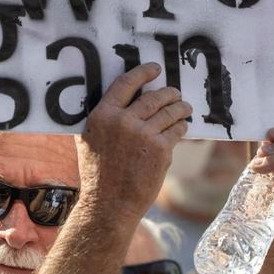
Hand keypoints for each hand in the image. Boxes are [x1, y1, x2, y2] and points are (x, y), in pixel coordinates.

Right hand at [76, 64, 190, 224]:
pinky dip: (181, 128)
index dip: (143, 73)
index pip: (126, 83)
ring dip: (180, 108)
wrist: (109, 204)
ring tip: (184, 108)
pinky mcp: (160, 149)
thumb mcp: (89, 141)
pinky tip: (182, 129)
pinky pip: (176, 130)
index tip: (155, 68)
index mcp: (102, 116)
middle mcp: (123, 121)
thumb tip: (117, 101)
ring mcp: (143, 135)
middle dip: (170, 93)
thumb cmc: (98, 175)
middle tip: (176, 94)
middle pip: (154, 97)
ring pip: (170, 112)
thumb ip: (102, 120)